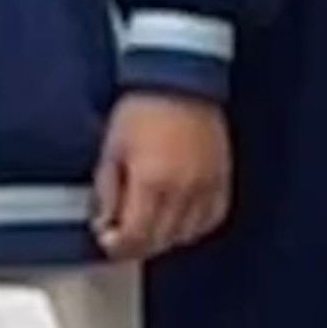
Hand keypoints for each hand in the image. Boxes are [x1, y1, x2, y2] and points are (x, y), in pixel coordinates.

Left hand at [95, 89, 232, 261]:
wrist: (180, 80)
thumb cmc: (143, 109)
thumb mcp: (112, 149)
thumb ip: (107, 192)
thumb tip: (104, 222)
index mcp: (151, 182)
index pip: (135, 236)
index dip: (118, 247)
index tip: (108, 241)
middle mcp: (182, 190)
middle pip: (160, 241)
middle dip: (138, 245)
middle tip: (124, 238)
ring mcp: (206, 186)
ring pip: (187, 235)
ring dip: (165, 238)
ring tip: (151, 227)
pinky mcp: (222, 178)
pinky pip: (212, 218)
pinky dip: (195, 226)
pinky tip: (180, 219)